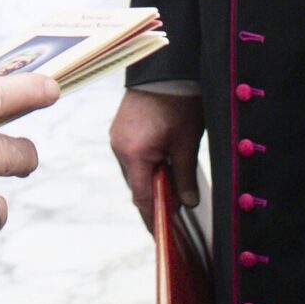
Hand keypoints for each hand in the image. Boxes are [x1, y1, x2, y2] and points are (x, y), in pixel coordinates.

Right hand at [108, 89, 203, 231]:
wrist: (167, 67)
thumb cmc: (179, 102)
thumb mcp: (186, 143)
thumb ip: (184, 177)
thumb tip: (187, 203)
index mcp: (133, 153)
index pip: (142, 198)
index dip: (154, 219)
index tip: (163, 236)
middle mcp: (119, 147)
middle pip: (136, 186)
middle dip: (155, 201)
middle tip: (176, 214)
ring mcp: (117, 137)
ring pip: (134, 172)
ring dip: (151, 182)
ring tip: (174, 190)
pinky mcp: (121, 128)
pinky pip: (132, 157)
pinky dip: (146, 166)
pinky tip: (163, 167)